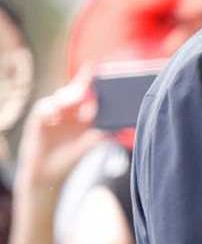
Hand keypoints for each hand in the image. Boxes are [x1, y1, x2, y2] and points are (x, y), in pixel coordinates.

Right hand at [14, 69, 105, 195]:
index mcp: (83, 114)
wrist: (49, 174)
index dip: (92, 81)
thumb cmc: (70, 159)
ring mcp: (53, 114)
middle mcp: (69, 111)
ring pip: (59, 97)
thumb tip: (120, 129)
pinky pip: (43, 108)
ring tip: (74, 100)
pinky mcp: (38, 120)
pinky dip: (50, 109)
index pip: (89, 94)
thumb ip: (102, 135)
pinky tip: (55, 115)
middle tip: (87, 84)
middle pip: (74, 91)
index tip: (97, 69)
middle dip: (80, 85)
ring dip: (67, 97)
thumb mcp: (89, 145)